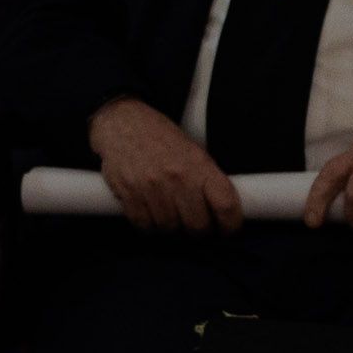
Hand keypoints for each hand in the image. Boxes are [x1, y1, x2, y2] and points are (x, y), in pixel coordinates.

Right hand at [89, 95, 240, 233]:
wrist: (122, 122)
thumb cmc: (161, 138)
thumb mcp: (193, 151)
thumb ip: (206, 180)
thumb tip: (219, 213)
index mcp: (199, 165)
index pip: (226, 205)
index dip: (230, 225)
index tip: (227, 230)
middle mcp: (177, 177)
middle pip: (197, 226)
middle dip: (198, 230)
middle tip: (195, 225)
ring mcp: (151, 186)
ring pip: (169, 228)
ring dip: (171, 228)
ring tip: (170, 216)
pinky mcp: (128, 192)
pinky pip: (144, 225)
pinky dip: (148, 226)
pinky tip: (151, 214)